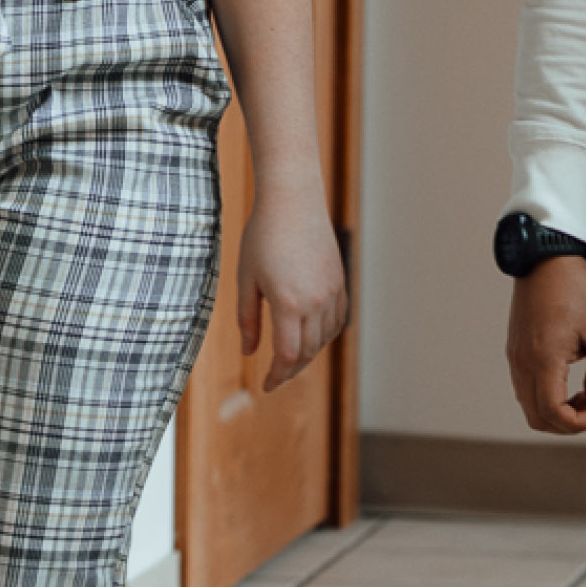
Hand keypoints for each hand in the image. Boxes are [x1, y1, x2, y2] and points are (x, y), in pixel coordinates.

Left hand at [237, 185, 346, 390]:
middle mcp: (316, 302)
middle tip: (275, 377)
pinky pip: (337, 320)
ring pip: (325, 338)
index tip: (266, 385)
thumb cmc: (261, 236)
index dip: (277, 376)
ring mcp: (332, 292)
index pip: (287, 356)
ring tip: (290, 359)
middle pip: (307, 352)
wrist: (292, 201)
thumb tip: (249, 352)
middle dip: (290, 370)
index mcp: (288, 303)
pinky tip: (311, 335)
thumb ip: (248, 319)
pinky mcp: (339, 282)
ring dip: (308, 353)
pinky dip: (324, 335)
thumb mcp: (246, 279)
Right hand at [505, 256, 585, 434]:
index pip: (552, 413)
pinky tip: (568, 383)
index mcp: (544, 360)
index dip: (578, 424)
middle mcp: (523, 363)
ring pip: (529, 406)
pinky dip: (546, 398)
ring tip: (583, 396)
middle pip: (537, 418)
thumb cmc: (575, 292)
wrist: (545, 261)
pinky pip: (525, 388)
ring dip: (556, 412)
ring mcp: (516, 358)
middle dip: (567, 425)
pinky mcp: (515, 351)